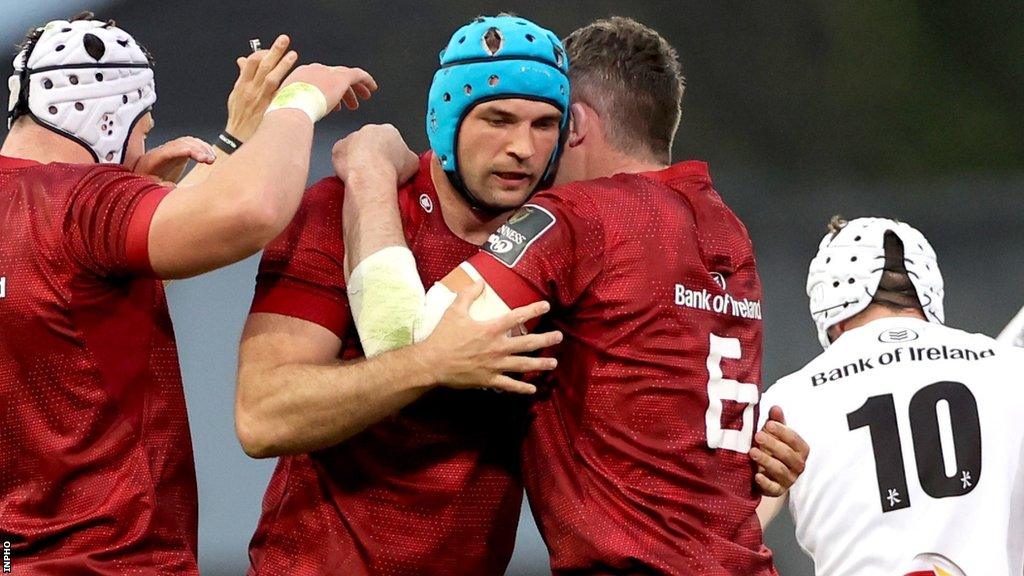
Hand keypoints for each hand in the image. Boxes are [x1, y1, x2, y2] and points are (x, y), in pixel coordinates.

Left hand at [132, 136, 215, 183]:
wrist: (141, 183)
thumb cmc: (145, 187)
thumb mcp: (150, 190)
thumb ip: (160, 188)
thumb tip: (172, 187)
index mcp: (154, 158)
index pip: (173, 149)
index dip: (189, 151)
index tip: (202, 158)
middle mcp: (162, 151)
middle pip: (183, 143)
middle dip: (199, 149)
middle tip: (210, 160)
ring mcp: (170, 150)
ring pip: (188, 142)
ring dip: (202, 147)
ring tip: (212, 158)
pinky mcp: (177, 154)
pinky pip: (191, 145)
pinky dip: (202, 148)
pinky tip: (209, 156)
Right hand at [225, 34, 298, 140]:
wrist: (240, 139)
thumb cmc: (239, 117)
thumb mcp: (235, 95)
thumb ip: (242, 77)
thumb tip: (242, 60)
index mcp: (242, 85)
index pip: (251, 62)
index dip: (262, 52)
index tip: (271, 49)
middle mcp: (251, 90)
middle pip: (263, 65)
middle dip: (274, 51)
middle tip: (284, 39)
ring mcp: (261, 100)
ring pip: (272, 78)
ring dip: (283, 65)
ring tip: (293, 55)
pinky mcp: (270, 109)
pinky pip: (281, 95)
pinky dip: (288, 85)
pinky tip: (298, 78)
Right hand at [281, 63, 376, 114]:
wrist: (292, 109)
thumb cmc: (286, 115)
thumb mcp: (287, 108)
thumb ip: (295, 109)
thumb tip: (297, 118)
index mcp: (300, 75)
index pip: (318, 79)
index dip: (327, 91)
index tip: (332, 103)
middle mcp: (314, 70)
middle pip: (332, 77)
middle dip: (341, 90)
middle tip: (348, 102)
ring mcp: (327, 73)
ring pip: (346, 77)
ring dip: (352, 90)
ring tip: (357, 103)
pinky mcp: (340, 78)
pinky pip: (358, 75)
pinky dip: (366, 80)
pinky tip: (372, 88)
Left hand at [332, 124, 418, 185]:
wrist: (371, 176)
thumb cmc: (390, 169)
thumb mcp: (413, 163)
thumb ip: (409, 157)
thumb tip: (409, 161)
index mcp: (389, 131)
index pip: (390, 139)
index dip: (390, 153)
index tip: (390, 163)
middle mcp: (370, 130)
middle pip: (371, 142)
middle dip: (373, 154)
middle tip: (376, 169)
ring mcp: (352, 137)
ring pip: (355, 148)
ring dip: (358, 158)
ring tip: (364, 174)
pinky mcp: (338, 148)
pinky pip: (341, 156)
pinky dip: (345, 164)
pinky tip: (352, 174)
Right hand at [420, 282, 561, 393]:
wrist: (432, 363)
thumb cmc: (443, 336)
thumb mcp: (454, 311)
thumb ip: (469, 295)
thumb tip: (480, 282)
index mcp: (491, 329)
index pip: (517, 317)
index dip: (533, 309)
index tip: (546, 305)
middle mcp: (497, 347)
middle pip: (527, 343)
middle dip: (546, 340)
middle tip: (559, 337)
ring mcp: (495, 365)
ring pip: (523, 365)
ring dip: (540, 364)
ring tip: (553, 363)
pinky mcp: (489, 379)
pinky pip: (509, 385)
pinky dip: (522, 387)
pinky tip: (532, 388)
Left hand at [749, 406, 809, 496]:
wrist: (770, 474)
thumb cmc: (774, 449)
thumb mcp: (776, 435)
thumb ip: (776, 422)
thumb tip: (775, 407)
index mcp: (801, 450)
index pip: (795, 440)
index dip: (782, 431)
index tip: (769, 424)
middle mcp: (798, 465)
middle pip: (787, 454)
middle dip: (772, 444)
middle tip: (757, 436)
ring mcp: (789, 479)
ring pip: (780, 470)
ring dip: (766, 460)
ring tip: (752, 452)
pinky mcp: (777, 490)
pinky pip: (773, 488)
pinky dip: (765, 482)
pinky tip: (756, 476)